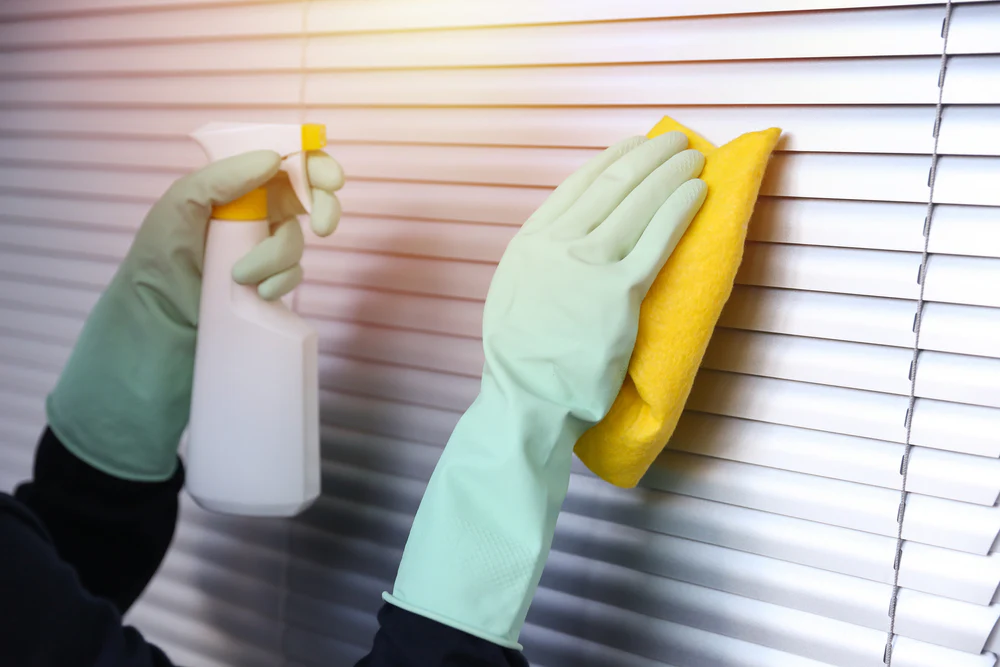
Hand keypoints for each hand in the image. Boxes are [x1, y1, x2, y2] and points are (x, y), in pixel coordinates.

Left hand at [46, 150, 343, 480]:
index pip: (280, 162)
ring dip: (279, 256)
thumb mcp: (178, 209)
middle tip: (321, 226)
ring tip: (242, 277)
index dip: (312, 164)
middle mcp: (250, 216)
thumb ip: (223, 178)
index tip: (329, 179)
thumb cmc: (156, 266)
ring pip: (298, 240)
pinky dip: (282, 282)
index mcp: (229, 189)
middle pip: (306, 196)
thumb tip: (274, 159)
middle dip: (322, 206)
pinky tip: (258, 294)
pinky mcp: (270, 287)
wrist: (155, 335)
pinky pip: (295, 275)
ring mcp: (262, 253)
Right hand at [386, 132, 706, 647]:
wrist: (528, 398)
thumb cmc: (521, 358)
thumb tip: (572, 234)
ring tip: (693, 157)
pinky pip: (658, 240)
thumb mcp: (513, 292)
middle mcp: (558, 244)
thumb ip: (541, 257)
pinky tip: (699, 192)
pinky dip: (680, 210)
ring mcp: (589, 265)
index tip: (632, 146)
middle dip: (647, 156)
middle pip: (612, 185)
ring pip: (638, 204)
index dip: (611, 160)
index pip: (577, 186)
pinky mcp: (621, 292)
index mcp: (531, 242)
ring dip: (670, 173)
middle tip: (674, 140)